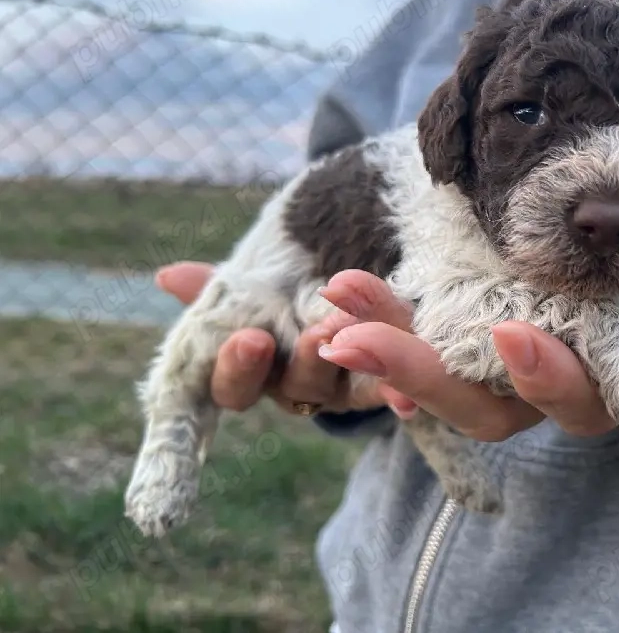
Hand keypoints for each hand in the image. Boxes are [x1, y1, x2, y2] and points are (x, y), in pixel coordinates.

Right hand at [155, 262, 385, 415]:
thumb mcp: (250, 292)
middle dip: (302, 362)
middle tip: (313, 337)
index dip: (238, 368)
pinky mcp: (383, 384)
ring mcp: (341, 388)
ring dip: (350, 357)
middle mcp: (296, 385)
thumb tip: (167, 277)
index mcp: (256, 370)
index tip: (249, 338)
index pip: (234, 385)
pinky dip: (396, 388)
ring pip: (341, 384)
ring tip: (359, 327)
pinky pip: (390, 388)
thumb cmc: (281, 302)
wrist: (347, 304)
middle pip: (294, 389)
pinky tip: (405, 387)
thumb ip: (214, 289)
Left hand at [314, 266, 618, 442]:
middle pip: (473, 402)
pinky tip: (315, 299)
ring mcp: (485, 376)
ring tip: (326, 308)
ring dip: (375, 344)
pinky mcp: (448, 345)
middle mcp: (536, 395)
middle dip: (420, 372)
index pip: (574, 391)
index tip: (511, 333)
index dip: (545, 370)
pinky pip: (396, 344)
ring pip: (423, 379)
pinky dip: (356, 324)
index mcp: (604, 388)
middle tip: (357, 334)